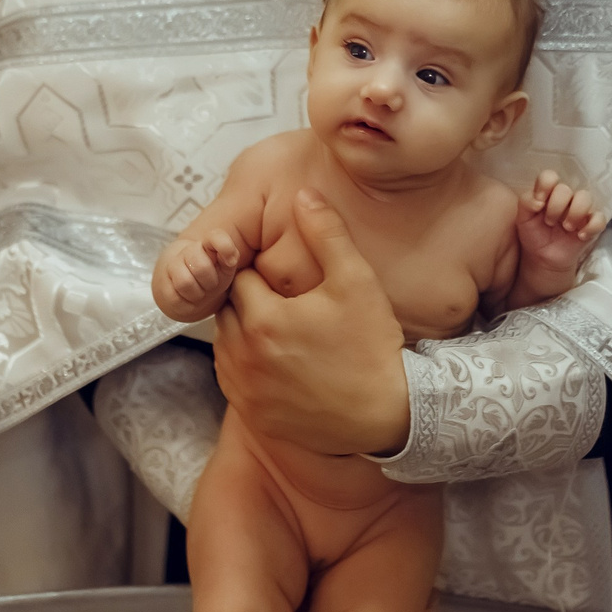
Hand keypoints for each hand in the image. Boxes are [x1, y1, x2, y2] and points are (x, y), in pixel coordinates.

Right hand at [152, 229, 245, 322]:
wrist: (187, 291)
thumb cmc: (211, 277)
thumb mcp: (225, 268)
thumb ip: (231, 258)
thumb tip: (230, 259)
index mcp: (207, 245)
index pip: (216, 237)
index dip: (224, 246)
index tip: (230, 262)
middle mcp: (187, 251)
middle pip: (201, 267)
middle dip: (211, 282)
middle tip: (210, 284)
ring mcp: (172, 266)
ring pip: (185, 282)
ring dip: (198, 294)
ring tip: (200, 292)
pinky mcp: (163, 285)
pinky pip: (175, 298)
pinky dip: (187, 304)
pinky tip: (189, 299)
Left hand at [214, 190, 407, 456]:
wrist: (384, 417)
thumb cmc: (372, 348)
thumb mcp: (357, 282)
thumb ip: (327, 233)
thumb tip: (304, 193)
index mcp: (262, 316)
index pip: (241, 275)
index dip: (264, 272)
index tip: (289, 281)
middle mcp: (241, 353)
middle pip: (229, 308)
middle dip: (251, 301)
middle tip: (289, 305)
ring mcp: (242, 387)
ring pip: (227, 342)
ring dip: (246, 332)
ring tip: (287, 333)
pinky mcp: (249, 412)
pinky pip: (234, 377)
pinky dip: (249, 365)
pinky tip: (283, 363)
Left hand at [516, 170, 605, 282]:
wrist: (543, 257)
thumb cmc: (534, 233)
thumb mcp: (523, 218)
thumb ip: (526, 203)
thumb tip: (539, 200)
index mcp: (548, 192)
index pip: (550, 176)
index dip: (545, 185)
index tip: (539, 202)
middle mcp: (566, 197)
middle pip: (565, 189)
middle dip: (555, 207)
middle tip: (549, 222)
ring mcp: (581, 210)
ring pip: (585, 197)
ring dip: (574, 213)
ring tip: (566, 228)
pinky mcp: (592, 225)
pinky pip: (600, 218)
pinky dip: (591, 226)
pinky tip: (580, 236)